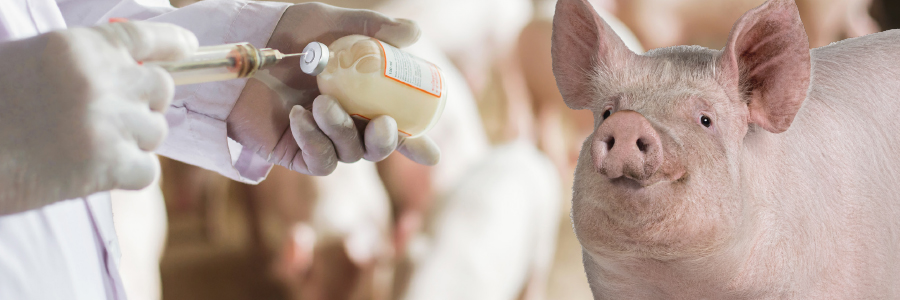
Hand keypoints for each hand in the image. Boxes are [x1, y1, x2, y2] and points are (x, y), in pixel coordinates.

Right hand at [0, 21, 197, 213]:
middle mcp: (100, 80)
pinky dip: (128, 176)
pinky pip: (147, 171)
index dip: (171, 43)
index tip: (189, 47)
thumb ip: (80, 67)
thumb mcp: (28, 65)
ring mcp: (107, 123)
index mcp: (77, 48)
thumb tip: (130, 76)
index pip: (143, 38)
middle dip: (145, 103)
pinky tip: (96, 175)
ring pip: (156, 132)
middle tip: (117, 117)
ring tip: (92, 148)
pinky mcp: (107, 166)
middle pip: (159, 88)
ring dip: (134, 142)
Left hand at [227, 3, 439, 175]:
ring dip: (343, 131)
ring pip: (350, 153)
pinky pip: (319, 160)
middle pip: (378, 147)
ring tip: (321, 102)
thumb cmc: (290, 34)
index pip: (399, 127)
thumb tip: (415, 33)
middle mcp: (348, 121)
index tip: (432, 154)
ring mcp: (323, 138)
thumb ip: (374, 28)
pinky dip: (314, 140)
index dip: (417, 143)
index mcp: (364, 98)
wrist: (246, 46)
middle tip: (382, 124)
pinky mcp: (297, 151)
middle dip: (387, 142)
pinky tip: (298, 116)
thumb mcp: (334, 24)